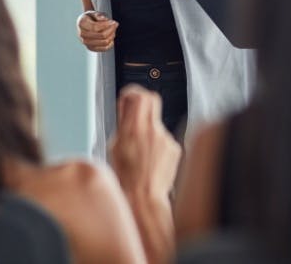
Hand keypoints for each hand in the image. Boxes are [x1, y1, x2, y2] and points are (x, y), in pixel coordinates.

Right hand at [77, 10, 117, 51]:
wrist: (86, 24)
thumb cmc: (91, 17)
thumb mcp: (94, 12)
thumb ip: (99, 15)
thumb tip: (104, 19)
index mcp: (82, 23)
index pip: (95, 27)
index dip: (106, 25)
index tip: (113, 22)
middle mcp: (82, 34)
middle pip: (101, 35)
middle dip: (111, 30)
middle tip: (115, 24)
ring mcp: (86, 42)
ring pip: (104, 42)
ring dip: (111, 36)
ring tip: (113, 30)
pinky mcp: (91, 48)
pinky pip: (104, 48)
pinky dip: (110, 43)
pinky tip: (111, 36)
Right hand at [108, 85, 181, 200]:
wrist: (144, 199)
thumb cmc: (126, 179)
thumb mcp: (114, 147)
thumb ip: (123, 125)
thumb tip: (126, 110)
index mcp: (134, 129)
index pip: (139, 95)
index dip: (133, 92)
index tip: (129, 96)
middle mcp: (153, 131)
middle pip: (152, 100)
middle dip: (143, 103)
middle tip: (135, 112)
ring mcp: (166, 139)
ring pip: (157, 123)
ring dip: (149, 130)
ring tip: (140, 151)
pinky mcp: (175, 149)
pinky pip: (165, 139)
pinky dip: (157, 145)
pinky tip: (150, 160)